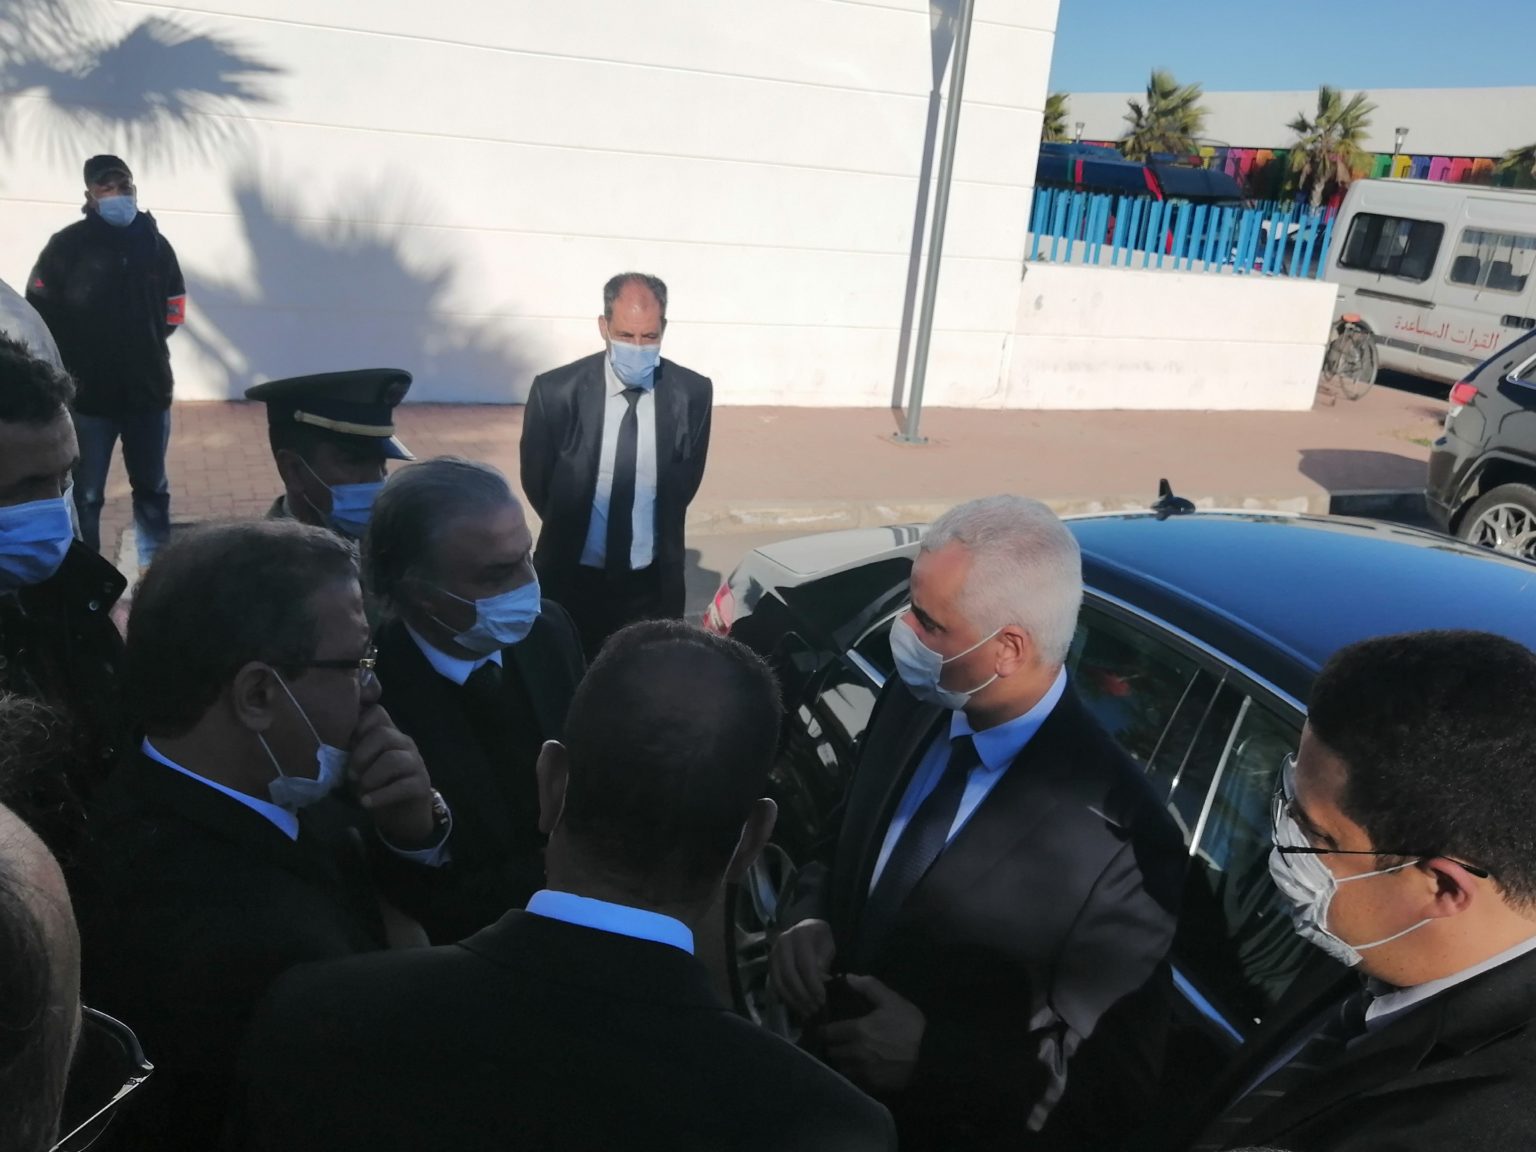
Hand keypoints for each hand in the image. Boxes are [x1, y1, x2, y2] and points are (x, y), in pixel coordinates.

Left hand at [348, 705, 436, 846]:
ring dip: (371, 776)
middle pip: (383, 734)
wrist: (402, 815)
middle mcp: (404, 743)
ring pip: (393, 759)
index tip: (347, 746)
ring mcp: (416, 763)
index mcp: (389, 733)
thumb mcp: (360, 766)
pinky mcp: (421, 784)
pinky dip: (380, 796)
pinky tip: (367, 803)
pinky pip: (402, 786)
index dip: (358, 725)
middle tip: (350, 775)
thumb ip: (351, 751)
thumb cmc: (377, 786)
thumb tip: (330, 744)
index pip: (377, 712)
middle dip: (361, 755)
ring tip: (360, 791)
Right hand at [769, 918, 835, 1017]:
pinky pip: (775, 985)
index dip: (813, 984)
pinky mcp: (769, 964)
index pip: (804, 964)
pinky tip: (798, 1007)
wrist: (806, 930)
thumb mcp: (827, 946)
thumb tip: (821, 983)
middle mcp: (782, 942)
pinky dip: (786, 999)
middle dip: (803, 995)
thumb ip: (823, 962)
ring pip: (780, 982)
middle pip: (789, 975)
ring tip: (808, 1012)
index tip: (822, 999)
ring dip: (794, 1000)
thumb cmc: (820, 940)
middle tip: (815, 1009)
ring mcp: (773, 953)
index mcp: (800, 934)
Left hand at [822, 974, 924, 1093]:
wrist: (930, 1057)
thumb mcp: (892, 1001)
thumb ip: (869, 987)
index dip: (823, 1030)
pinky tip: (858, 1069)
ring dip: (840, 1062)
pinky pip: (854, 1080)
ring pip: (840, 1068)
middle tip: (834, 1042)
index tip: (823, 1028)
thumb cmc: (910, 1027)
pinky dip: (853, 1075)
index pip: (827, 1033)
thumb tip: (848, 977)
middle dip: (831, 1046)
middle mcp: (855, 1053)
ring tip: (845, 1056)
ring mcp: (862, 1072)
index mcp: (857, 1030)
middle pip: (831, 1052)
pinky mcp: (871, 1085)